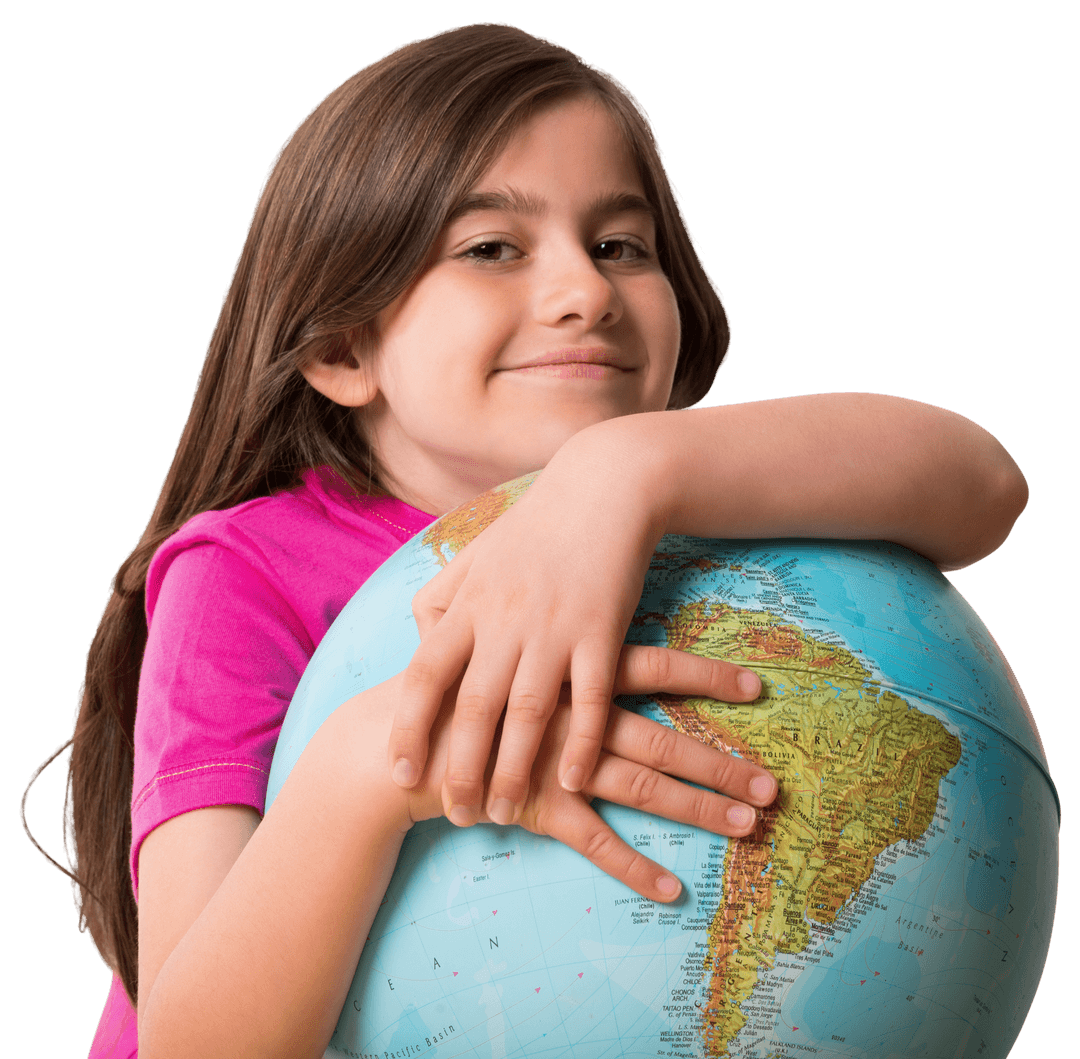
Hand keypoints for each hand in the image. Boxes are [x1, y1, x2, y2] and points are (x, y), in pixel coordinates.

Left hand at [388, 448, 763, 827]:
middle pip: (474, 706)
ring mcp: (555, 627)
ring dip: (515, 769)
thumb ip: (440, 599)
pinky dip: (581, 743)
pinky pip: (593, 699)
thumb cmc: (535, 527)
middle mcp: (505, 620)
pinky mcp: (603, 631)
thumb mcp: (475, 554)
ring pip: (528, 712)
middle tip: (456, 815)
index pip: (426, 674)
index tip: (400, 772)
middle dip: (461, 767)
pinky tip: (572, 783)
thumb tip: (419, 645)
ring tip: (506, 814)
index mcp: (470, 603)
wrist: (603, 488)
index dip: (409, 727)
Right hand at [400, 644, 776, 902]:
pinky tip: (671, 889)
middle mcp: (575, 717)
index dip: (707, 675)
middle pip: (663, 738)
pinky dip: (632, 867)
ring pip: (641, 786)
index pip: (655, 666)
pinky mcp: (537, 808)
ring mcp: (558, 764)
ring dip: (697, 808)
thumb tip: (572, 600)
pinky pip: (594, 841)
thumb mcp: (499, 638)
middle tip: (773, 785)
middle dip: (720, 762)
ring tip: (749, 825)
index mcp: (571, 671)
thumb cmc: (449, 684)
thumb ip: (536, 619)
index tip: (757, 686)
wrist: (393, 739)